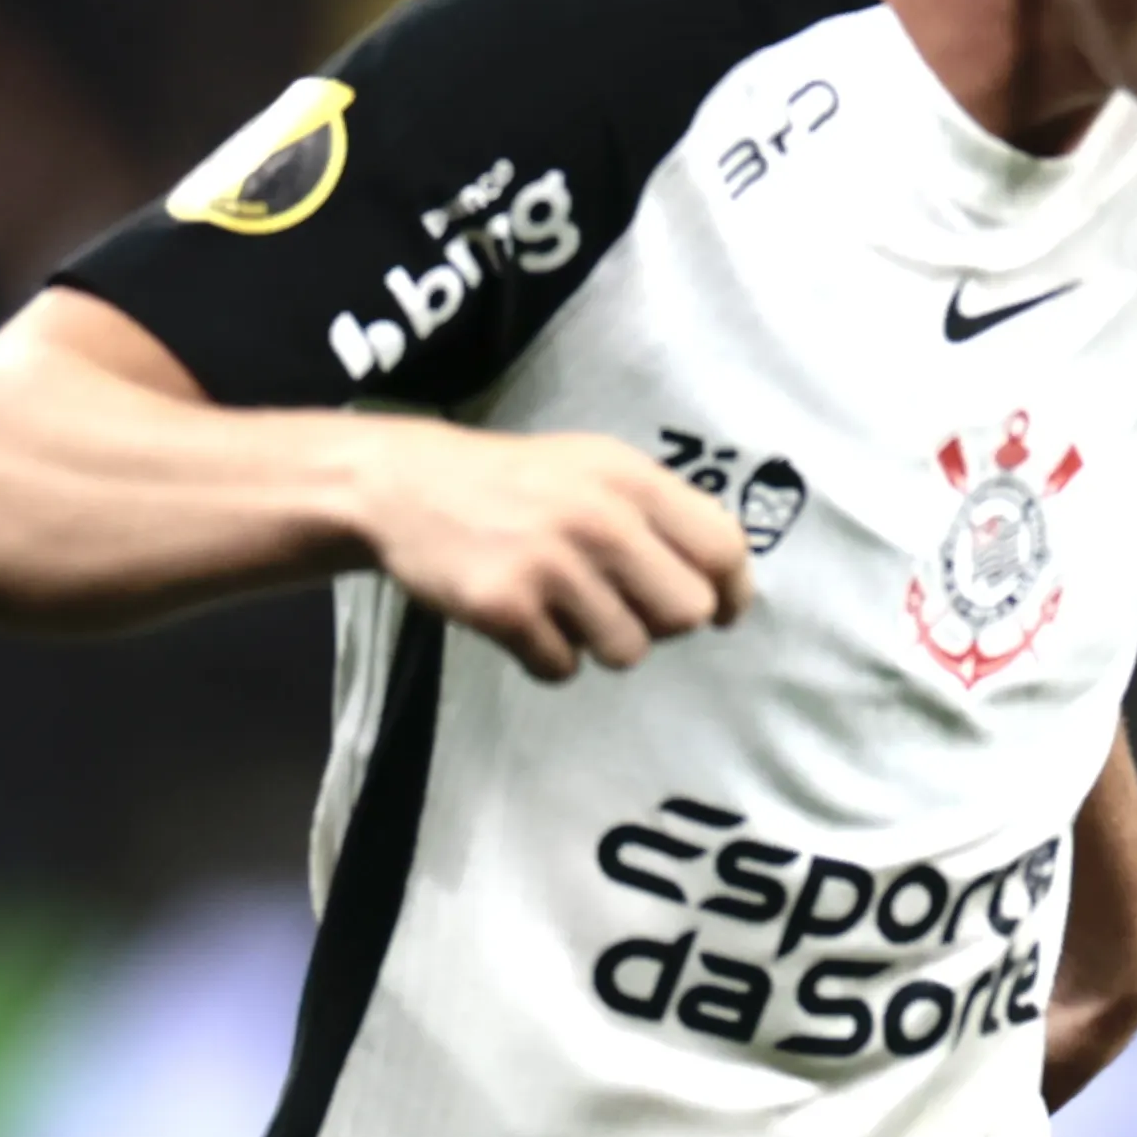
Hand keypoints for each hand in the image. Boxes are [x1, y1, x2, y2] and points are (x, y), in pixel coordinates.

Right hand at [348, 423, 756, 679]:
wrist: (403, 485)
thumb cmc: (519, 483)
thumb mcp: (598, 469)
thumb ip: (660, 513)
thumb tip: (726, 582)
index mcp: (633, 481)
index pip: (724, 548)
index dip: (733, 590)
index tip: (723, 611)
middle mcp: (601, 521)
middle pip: (686, 613)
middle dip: (663, 622)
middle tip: (625, 606)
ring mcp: (551, 566)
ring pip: (628, 651)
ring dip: (602, 642)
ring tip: (567, 609)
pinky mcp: (504, 608)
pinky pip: (563, 668)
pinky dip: (548, 657)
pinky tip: (527, 623)